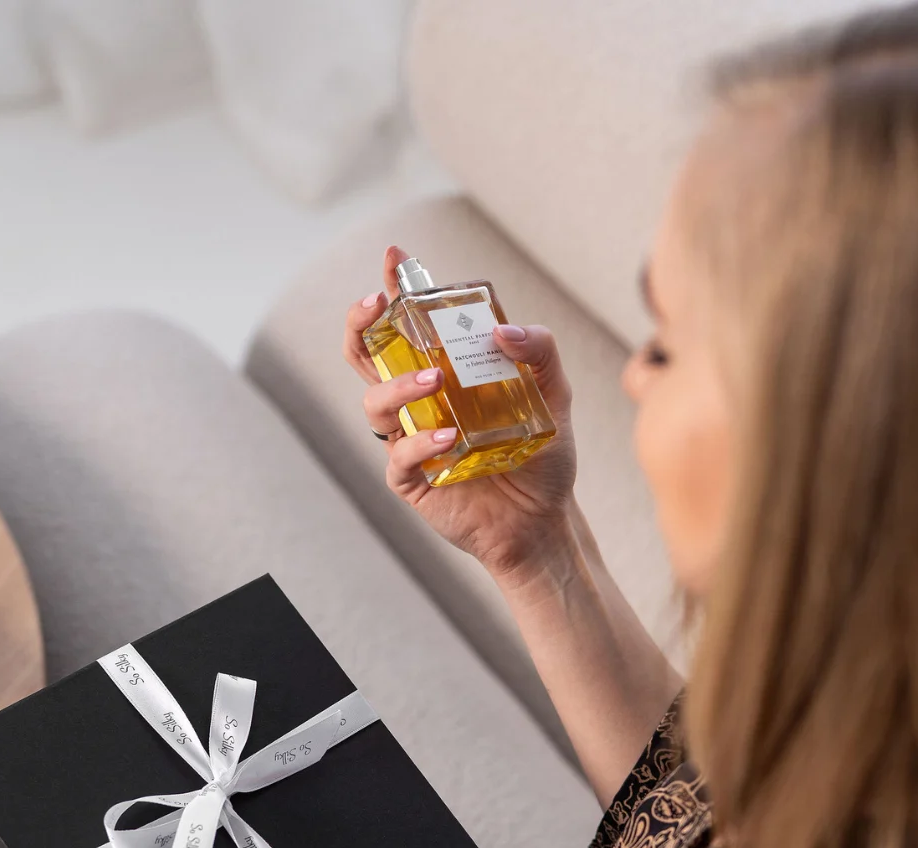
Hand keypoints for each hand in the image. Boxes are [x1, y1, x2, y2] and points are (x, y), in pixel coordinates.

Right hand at [343, 244, 580, 585]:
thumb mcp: (555, 395)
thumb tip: (503, 331)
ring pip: (375, 403)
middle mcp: (418, 401)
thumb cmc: (541, 456)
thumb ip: (540, 353)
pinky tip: (447, 439)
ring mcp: (410, 439)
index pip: (409, 325)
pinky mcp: (412, 481)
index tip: (393, 257)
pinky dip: (419, 443)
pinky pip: (399, 458)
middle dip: (362, 324)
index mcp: (444, 372)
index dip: (395, 289)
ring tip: (434, 382)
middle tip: (379, 304)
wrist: (542, 520)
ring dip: (398, 385)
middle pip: (367, 356)